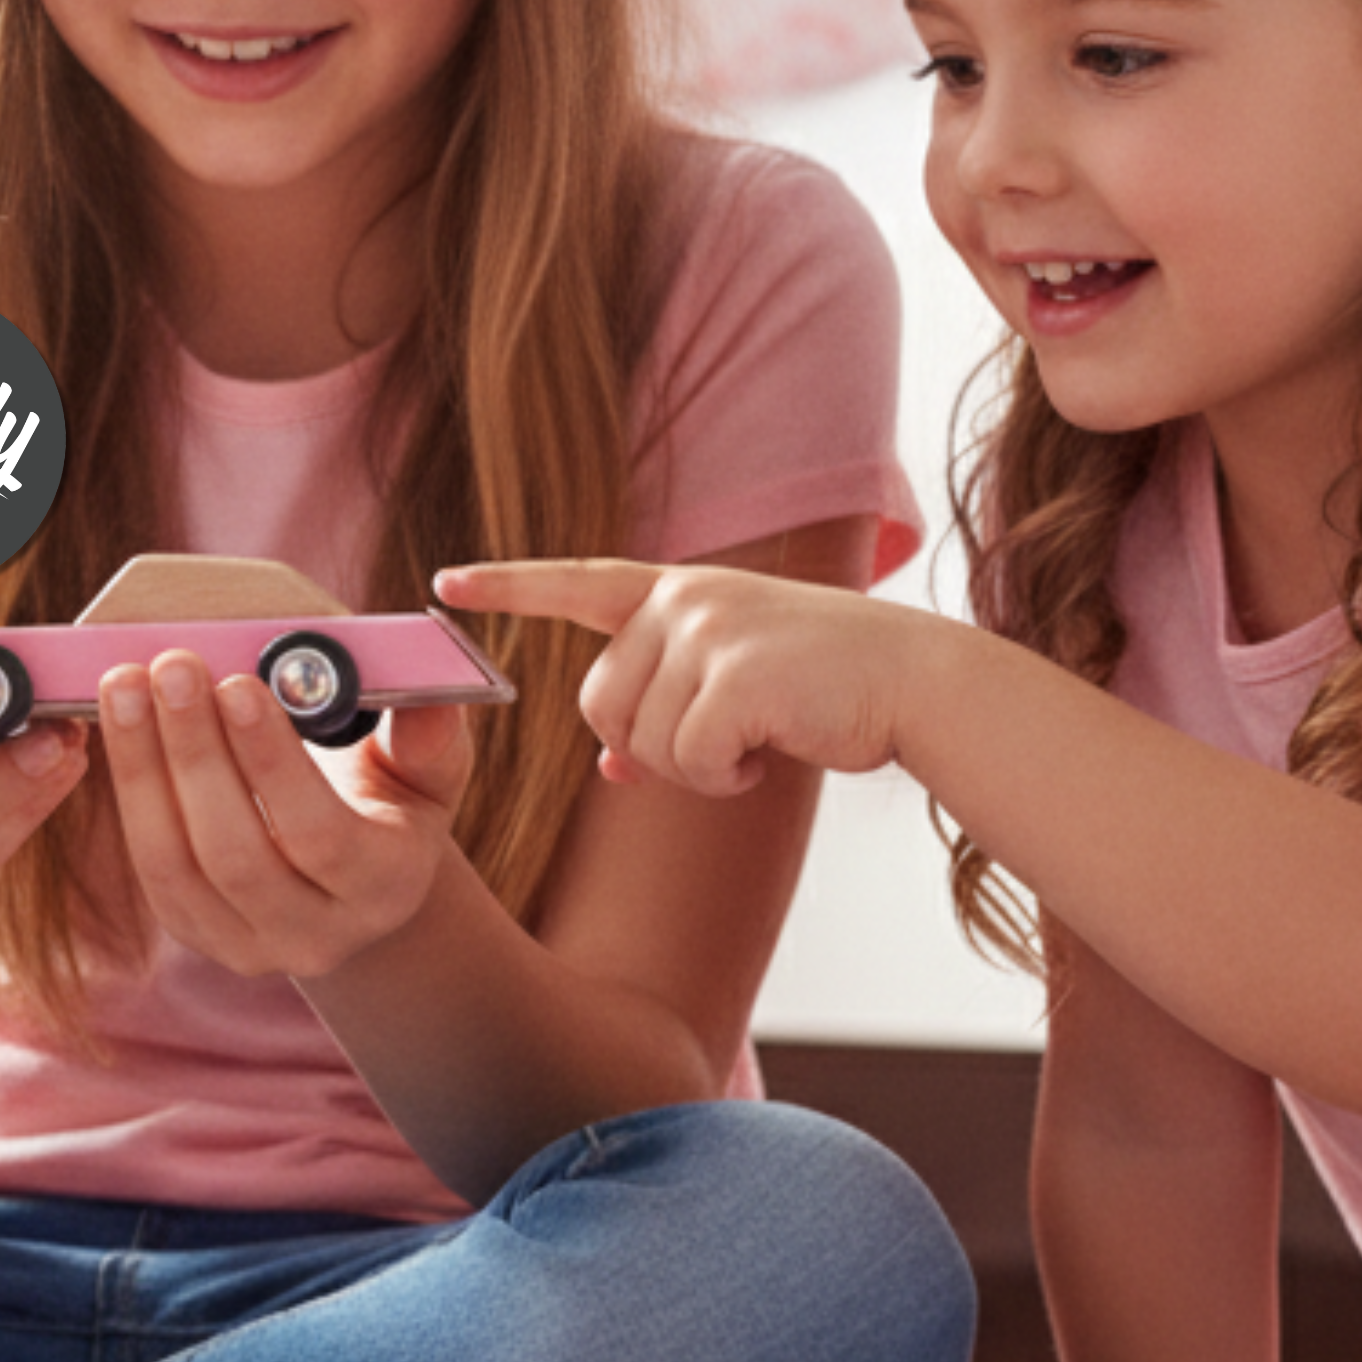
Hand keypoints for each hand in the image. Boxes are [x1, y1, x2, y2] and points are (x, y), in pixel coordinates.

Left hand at [97, 648, 473, 981]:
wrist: (351, 874)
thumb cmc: (388, 799)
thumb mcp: (425, 770)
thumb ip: (428, 737)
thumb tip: (425, 697)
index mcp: (385, 888)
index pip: (321, 834)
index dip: (271, 762)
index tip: (235, 683)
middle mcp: (317, 936)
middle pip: (237, 855)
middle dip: (195, 753)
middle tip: (172, 666)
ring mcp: (249, 945)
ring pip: (176, 864)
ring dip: (143, 767)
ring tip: (126, 682)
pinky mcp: (194, 932)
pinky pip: (148, 865)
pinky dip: (129, 789)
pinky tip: (119, 721)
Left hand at [433, 556, 915, 795]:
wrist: (915, 682)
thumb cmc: (826, 687)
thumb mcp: (734, 683)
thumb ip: (667, 702)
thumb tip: (611, 769)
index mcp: (678, 591)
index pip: (577, 581)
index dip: (508, 586)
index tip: (446, 582)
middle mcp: (683, 599)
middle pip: (597, 704)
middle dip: (645, 747)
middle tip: (718, 748)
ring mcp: (707, 632)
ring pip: (640, 742)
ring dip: (695, 769)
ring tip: (756, 742)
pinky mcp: (735, 676)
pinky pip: (686, 762)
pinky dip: (723, 781)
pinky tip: (768, 756)